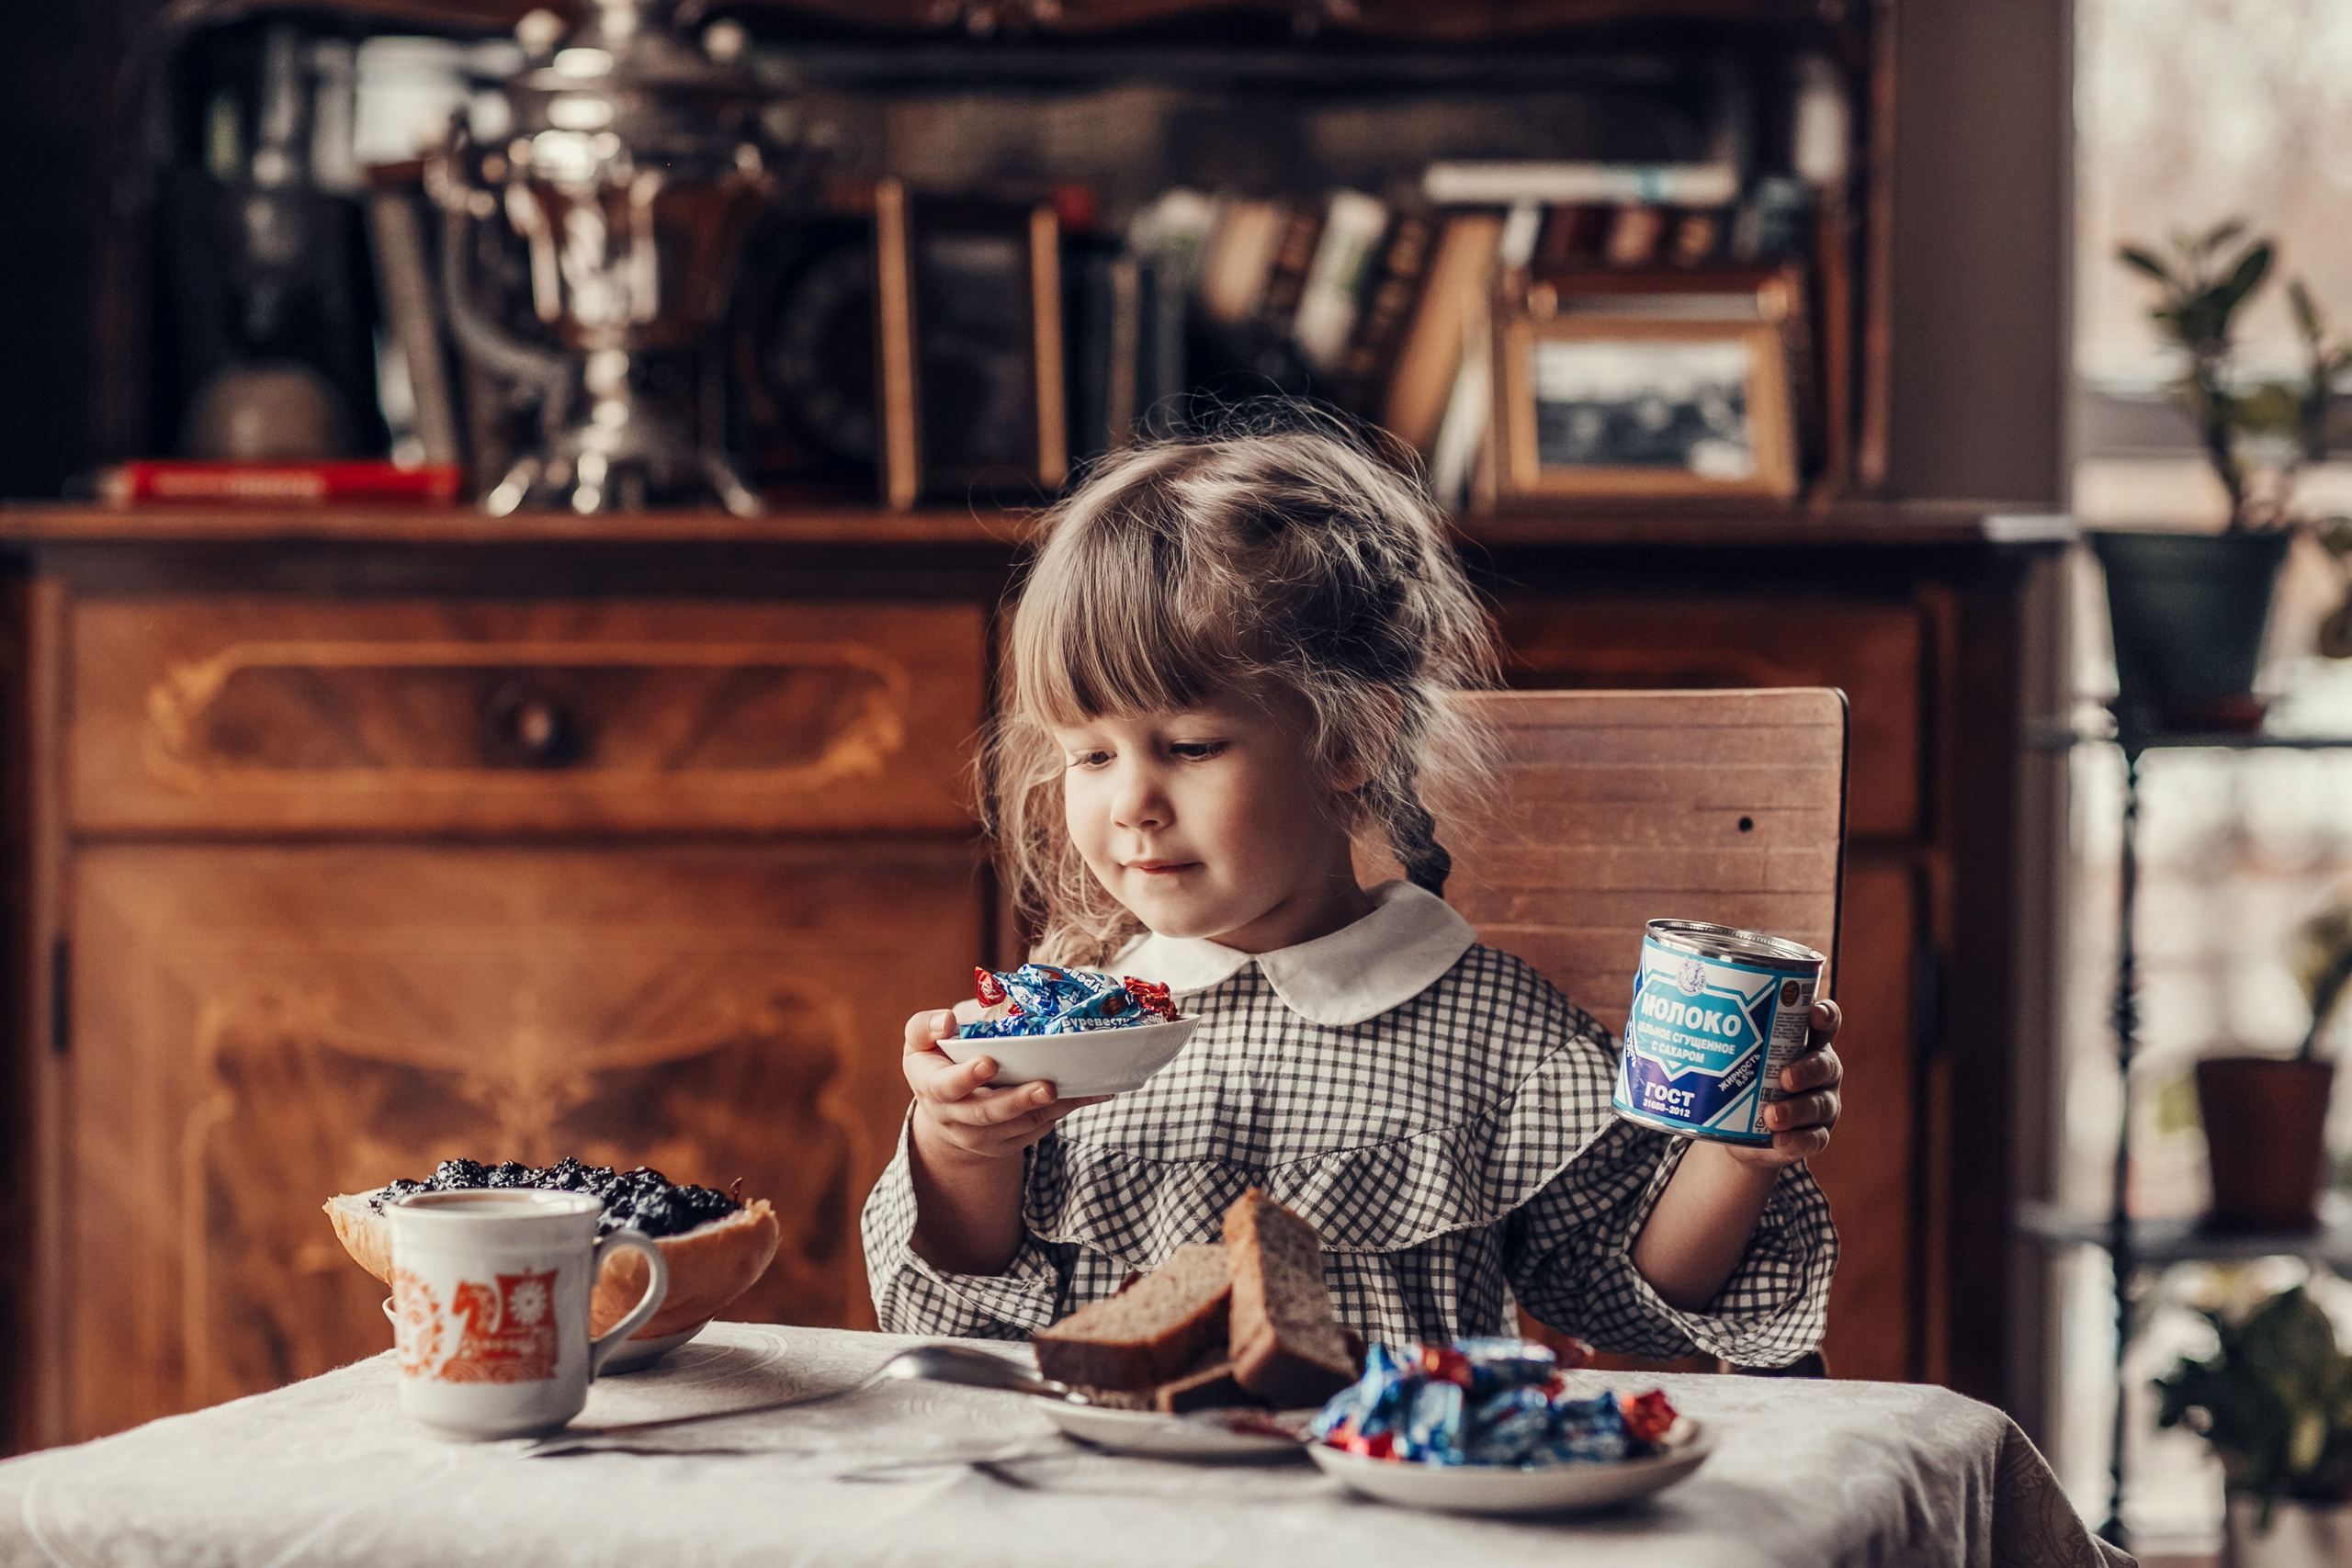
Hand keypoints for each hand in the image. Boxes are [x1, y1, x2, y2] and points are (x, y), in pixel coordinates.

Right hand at [902, 1008, 1106, 1163]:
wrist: (944, 1113)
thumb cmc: (936, 1064)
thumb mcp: (919, 1042)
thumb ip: (925, 1027)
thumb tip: (948, 1020)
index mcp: (932, 1088)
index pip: (947, 1086)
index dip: (966, 1077)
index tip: (988, 1062)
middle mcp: (956, 1118)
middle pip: (987, 1114)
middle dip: (1018, 1101)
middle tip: (1046, 1087)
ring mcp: (982, 1136)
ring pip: (1018, 1125)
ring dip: (1048, 1108)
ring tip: (1077, 1090)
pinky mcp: (1006, 1143)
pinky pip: (1035, 1131)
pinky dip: (1060, 1113)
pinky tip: (1084, 1095)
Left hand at [1725, 998, 1842, 1168]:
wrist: (1742, 1133)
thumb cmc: (1740, 1080)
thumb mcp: (1733, 1057)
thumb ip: (1712, 1036)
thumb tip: (1652, 1011)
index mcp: (1805, 1042)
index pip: (1825, 1022)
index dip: (1824, 1015)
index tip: (1812, 1013)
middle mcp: (1820, 1070)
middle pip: (1825, 1064)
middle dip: (1807, 1069)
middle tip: (1784, 1077)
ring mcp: (1821, 1104)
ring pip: (1820, 1104)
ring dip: (1797, 1110)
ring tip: (1771, 1116)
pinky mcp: (1815, 1135)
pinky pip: (1814, 1139)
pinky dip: (1797, 1140)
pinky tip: (1779, 1140)